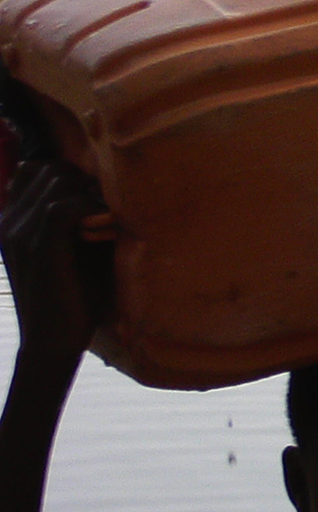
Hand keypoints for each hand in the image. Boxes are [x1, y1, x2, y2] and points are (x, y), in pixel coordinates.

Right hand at [2, 159, 110, 354]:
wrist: (52, 342)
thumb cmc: (74, 297)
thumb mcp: (77, 251)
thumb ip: (83, 220)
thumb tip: (113, 188)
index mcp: (13, 219)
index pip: (37, 169)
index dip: (73, 175)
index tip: (98, 199)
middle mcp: (10, 220)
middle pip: (52, 169)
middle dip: (85, 182)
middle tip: (108, 210)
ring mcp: (20, 231)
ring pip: (58, 181)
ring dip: (91, 194)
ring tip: (110, 221)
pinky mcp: (38, 247)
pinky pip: (64, 207)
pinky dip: (92, 210)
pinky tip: (108, 228)